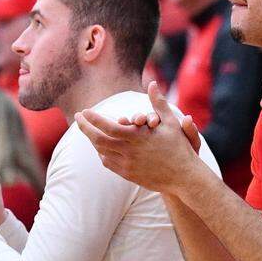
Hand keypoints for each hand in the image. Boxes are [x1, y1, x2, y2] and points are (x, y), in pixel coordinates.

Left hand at [74, 81, 203, 192]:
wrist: (184, 177)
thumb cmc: (179, 147)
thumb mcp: (170, 122)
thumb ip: (158, 102)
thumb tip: (152, 83)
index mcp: (136, 137)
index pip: (106, 126)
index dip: (92, 119)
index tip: (84, 111)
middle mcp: (128, 152)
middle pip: (98, 140)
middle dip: (85, 128)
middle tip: (77, 119)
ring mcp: (127, 165)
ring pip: (101, 152)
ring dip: (93, 140)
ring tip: (88, 130)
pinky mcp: (128, 175)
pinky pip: (108, 163)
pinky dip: (102, 153)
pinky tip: (101, 147)